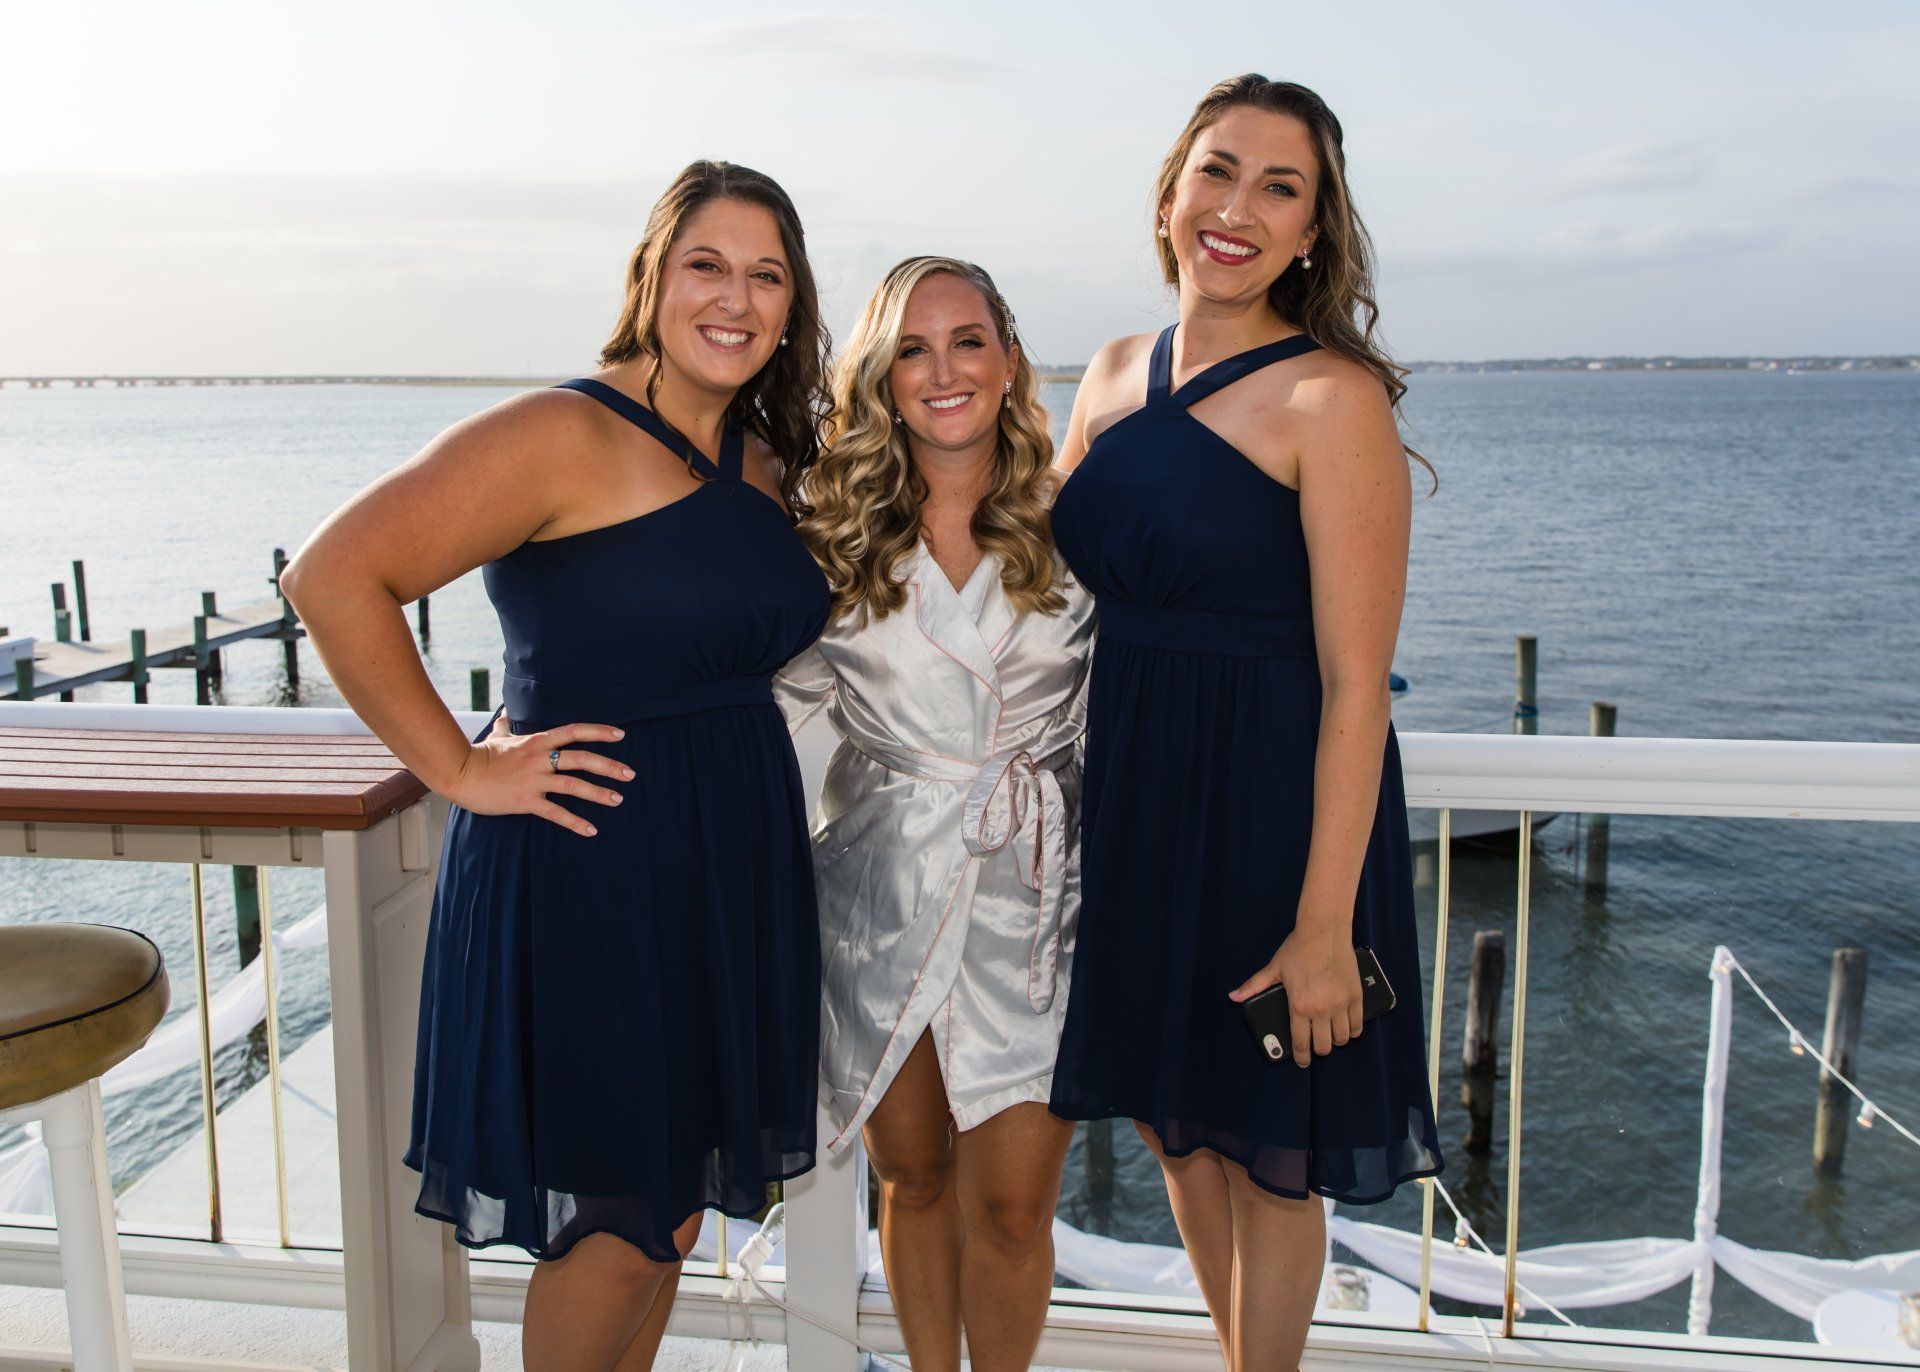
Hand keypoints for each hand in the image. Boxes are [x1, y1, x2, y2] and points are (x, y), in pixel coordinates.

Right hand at [445, 717, 631, 836]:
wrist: (459, 773)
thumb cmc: (478, 755)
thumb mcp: (496, 736)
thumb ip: (505, 723)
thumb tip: (504, 709)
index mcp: (537, 741)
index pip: (574, 731)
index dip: (599, 731)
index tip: (621, 734)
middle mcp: (539, 759)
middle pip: (582, 758)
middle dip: (609, 766)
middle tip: (630, 774)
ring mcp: (533, 780)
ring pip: (573, 785)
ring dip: (599, 793)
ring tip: (618, 800)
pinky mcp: (525, 801)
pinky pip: (555, 812)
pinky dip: (575, 822)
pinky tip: (591, 830)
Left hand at [1229, 926, 1362, 1068]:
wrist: (1324, 931)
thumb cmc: (1298, 948)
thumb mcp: (1274, 968)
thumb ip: (1254, 986)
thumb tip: (1234, 997)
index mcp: (1299, 1006)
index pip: (1301, 1043)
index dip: (1301, 1057)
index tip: (1301, 1062)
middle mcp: (1321, 1009)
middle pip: (1324, 1046)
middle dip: (1318, 1050)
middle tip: (1315, 1044)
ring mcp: (1341, 1004)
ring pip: (1342, 1038)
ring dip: (1336, 1040)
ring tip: (1330, 1034)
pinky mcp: (1356, 997)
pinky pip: (1357, 1025)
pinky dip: (1352, 1030)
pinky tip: (1346, 1027)